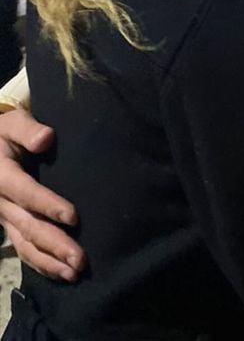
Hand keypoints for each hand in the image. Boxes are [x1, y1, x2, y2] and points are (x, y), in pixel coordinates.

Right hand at [0, 108, 83, 280]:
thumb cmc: (5, 133)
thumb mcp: (13, 123)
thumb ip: (28, 130)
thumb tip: (46, 138)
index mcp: (1, 175)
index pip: (26, 193)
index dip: (48, 205)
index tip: (73, 217)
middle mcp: (1, 201)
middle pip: (29, 226)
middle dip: (55, 244)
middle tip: (80, 259)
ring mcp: (4, 217)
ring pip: (25, 245)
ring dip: (50, 262)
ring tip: (74, 273)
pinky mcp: (10, 226)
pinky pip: (23, 250)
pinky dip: (41, 264)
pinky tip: (61, 274)